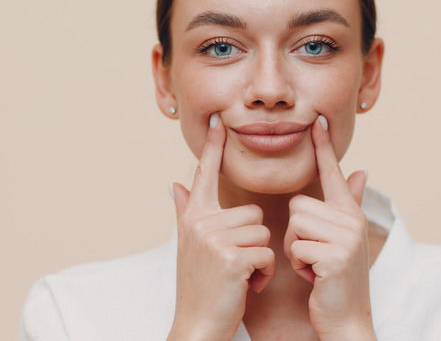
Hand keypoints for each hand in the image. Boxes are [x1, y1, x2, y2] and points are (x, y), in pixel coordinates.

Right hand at [167, 113, 275, 340]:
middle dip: (252, 242)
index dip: (213, 146)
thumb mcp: (189, 246)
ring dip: (259, 258)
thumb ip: (185, 211)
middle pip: (251, 212)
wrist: (198, 325)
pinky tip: (246, 286)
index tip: (220, 118)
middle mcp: (200, 222)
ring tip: (239, 275)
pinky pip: (266, 252)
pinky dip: (263, 274)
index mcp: (193, 216)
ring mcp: (214, 239)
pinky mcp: (231, 257)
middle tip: (234, 265)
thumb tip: (174, 183)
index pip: (205, 173)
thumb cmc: (201, 287)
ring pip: (262, 232)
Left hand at [283, 115, 375, 339]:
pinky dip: (299, 266)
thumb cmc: (334, 279)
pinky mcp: (336, 256)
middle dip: (295, 234)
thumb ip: (348, 204)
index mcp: (349, 213)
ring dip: (295, 250)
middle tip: (312, 255)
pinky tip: (314, 277)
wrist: (346, 318)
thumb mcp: (341, 240)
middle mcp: (352, 220)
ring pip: (295, 225)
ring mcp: (346, 238)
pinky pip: (296, 248)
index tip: (317, 120)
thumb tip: (361, 171)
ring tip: (313, 265)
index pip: (334, 173)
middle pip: (298, 205)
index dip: (324, 147)